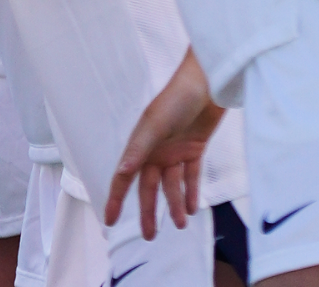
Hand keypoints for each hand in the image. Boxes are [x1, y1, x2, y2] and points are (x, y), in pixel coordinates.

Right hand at [105, 48, 224, 238]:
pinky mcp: (195, 149)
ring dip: (174, 205)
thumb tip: (122, 171)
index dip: (115, 200)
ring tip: (179, 224)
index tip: (109, 221)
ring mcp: (174, 151)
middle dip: (148, 212)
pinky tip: (193, 208)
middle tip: (148, 236)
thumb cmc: (177, 97)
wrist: (209, 82)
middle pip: (148, 188)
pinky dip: (191, 192)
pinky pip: (191, 176)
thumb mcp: (155, 123)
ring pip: (171, 186)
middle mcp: (154, 151)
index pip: (123, 178)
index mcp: (140, 144)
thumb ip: (139, 148)